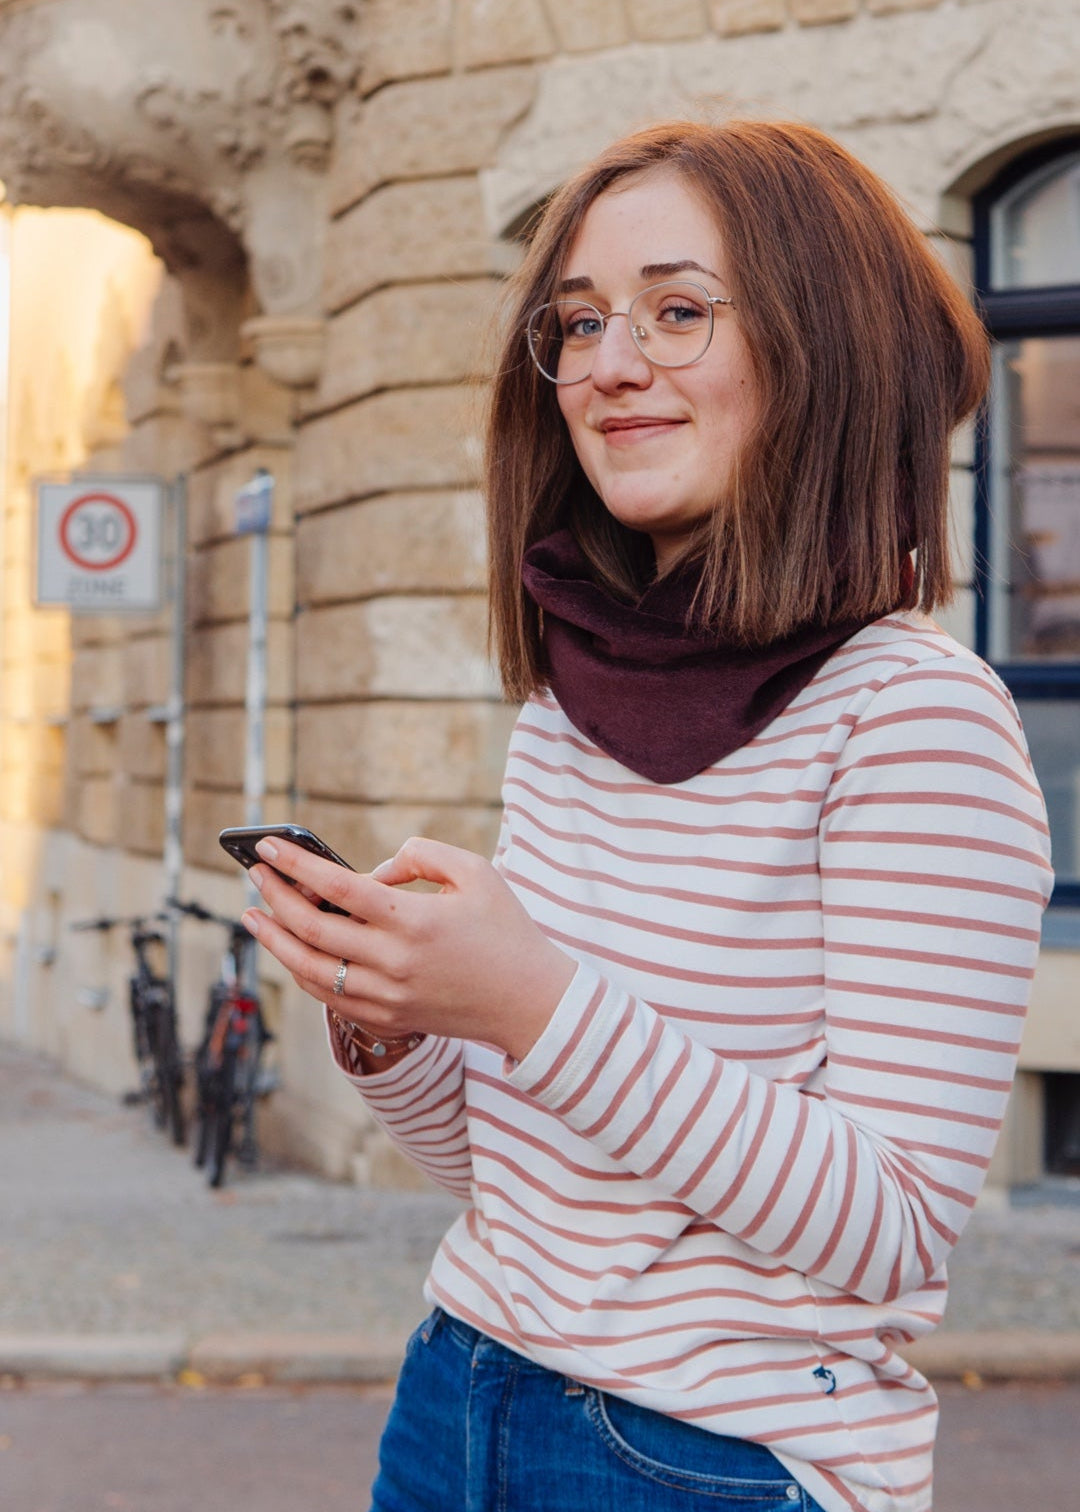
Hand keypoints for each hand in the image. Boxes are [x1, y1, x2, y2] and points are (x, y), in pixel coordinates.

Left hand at [242, 835, 575, 1063]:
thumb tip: (373, 871)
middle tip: (254, 875)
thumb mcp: (476, 872)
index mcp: (414, 921)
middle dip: (274, 898)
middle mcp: (393, 962)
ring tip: (254, 916)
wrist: (532, 1002)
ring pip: (310, 970)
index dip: (296, 865)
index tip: (268, 846)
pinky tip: (292, 952)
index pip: (336, 888)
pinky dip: (303, 973)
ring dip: (275, 941)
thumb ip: (421, 856)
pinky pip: (329, 998)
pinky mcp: (389, 1019)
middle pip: (312, 929)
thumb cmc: (507, 930)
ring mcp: (387, 997)